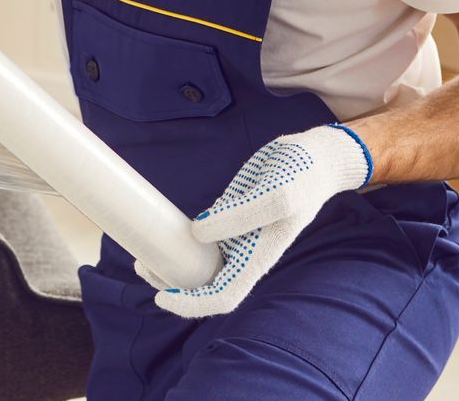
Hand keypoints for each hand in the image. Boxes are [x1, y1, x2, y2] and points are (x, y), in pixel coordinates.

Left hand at [135, 123, 373, 318]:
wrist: (316, 155)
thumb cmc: (302, 175)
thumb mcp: (276, 194)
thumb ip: (238, 215)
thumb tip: (197, 232)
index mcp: (260, 257)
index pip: (223, 297)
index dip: (192, 304)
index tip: (162, 296)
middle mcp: (246, 252)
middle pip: (206, 284)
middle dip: (172, 283)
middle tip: (142, 266)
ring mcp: (238, 234)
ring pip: (200, 261)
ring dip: (172, 262)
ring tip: (143, 252)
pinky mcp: (231, 213)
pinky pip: (202, 234)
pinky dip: (182, 237)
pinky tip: (163, 228)